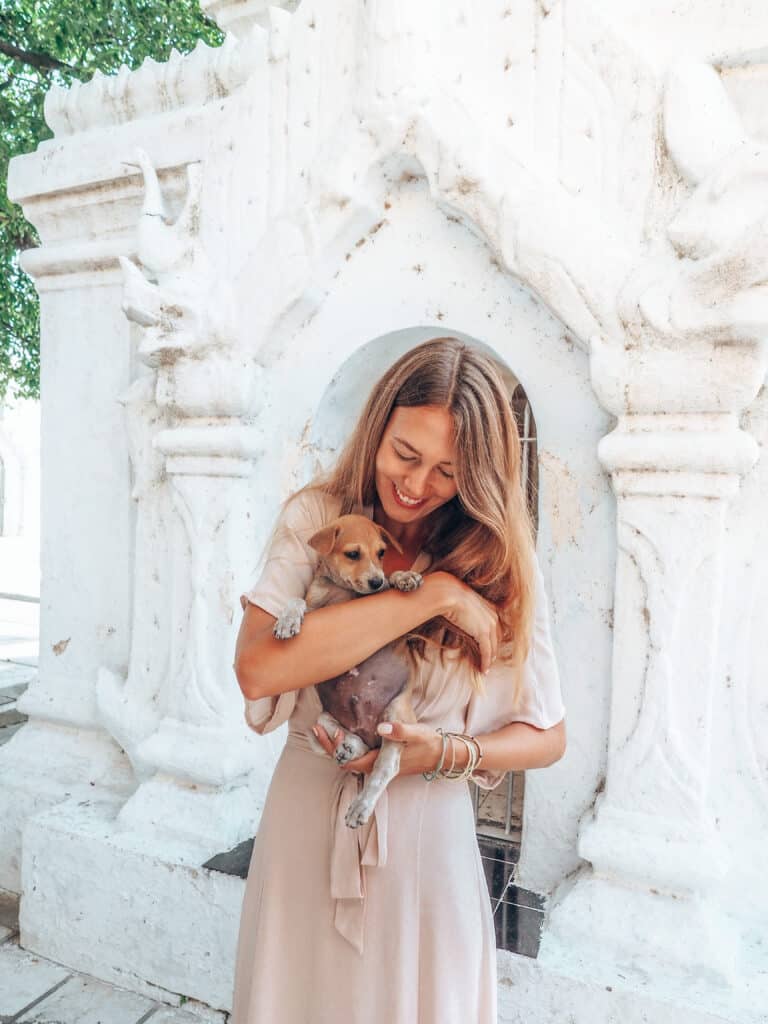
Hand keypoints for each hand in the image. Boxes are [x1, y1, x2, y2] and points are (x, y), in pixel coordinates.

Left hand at [312, 722, 441, 776]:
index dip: (337, 749)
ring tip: (324, 727)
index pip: (351, 762)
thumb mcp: (416, 733)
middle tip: (317, 728)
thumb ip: (399, 730)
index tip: (332, 731)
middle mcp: (377, 766)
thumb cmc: (429, 744)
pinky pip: (358, 754)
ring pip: (350, 758)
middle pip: (345, 761)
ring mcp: (379, 763)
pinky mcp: (381, 758)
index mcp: (382, 763)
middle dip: (329, 747)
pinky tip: (344, 730)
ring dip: (336, 746)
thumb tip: (380, 727)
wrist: (442, 754)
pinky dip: (347, 745)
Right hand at [424, 572, 501, 672]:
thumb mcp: (463, 601)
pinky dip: (486, 661)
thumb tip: (460, 613)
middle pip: (497, 638)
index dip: (494, 638)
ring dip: (490, 659)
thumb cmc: (450, 594)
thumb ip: (467, 608)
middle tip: (489, 660)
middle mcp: (493, 616)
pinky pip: (487, 651)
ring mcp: (489, 625)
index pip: (496, 627)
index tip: (491, 646)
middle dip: (494, 649)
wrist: (447, 593)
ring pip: (493, 646)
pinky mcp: (483, 633)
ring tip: (486, 667)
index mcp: (490, 607)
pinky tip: (483, 669)